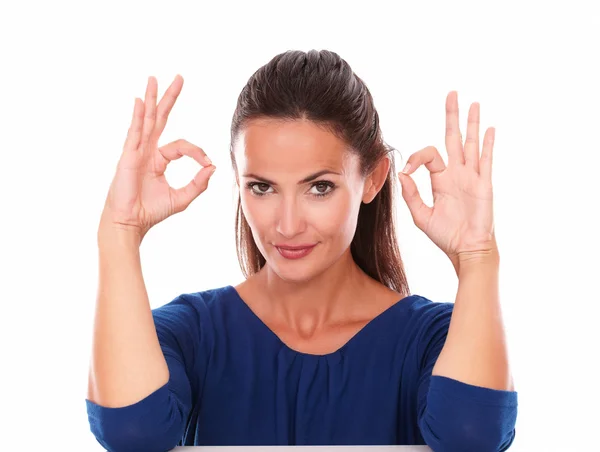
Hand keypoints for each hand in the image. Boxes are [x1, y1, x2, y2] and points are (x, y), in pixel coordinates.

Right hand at [100, 75, 215, 240]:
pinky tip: (138, 101)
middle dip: (169, 98)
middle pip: (160, 118)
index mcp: (159, 159)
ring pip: (146, 120)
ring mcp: (136, 151)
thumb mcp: (182, 198)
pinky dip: (136, 117)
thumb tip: (213, 167)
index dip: (198, 152)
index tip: (208, 163)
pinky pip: (134, 133)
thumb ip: (199, 183)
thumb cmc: (152, 211)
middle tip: (179, 77)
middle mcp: (147, 151)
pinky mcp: (128, 157)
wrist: (132, 223)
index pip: (183, 146)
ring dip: (150, 99)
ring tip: (153, 79)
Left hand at [397, 91, 496, 263]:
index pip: (429, 155)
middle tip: (451, 94)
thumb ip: (411, 195)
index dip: (416, 158)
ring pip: (471, 143)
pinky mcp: (484, 184)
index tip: (408, 169)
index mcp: (441, 179)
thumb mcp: (421, 215)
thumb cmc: (445, 235)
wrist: (465, 249)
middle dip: (452, 116)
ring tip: (473, 103)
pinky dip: (487, 144)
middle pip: (453, 138)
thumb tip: (402, 173)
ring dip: (472, 123)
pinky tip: (489, 129)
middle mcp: (457, 173)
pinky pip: (486, 160)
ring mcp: (472, 177)